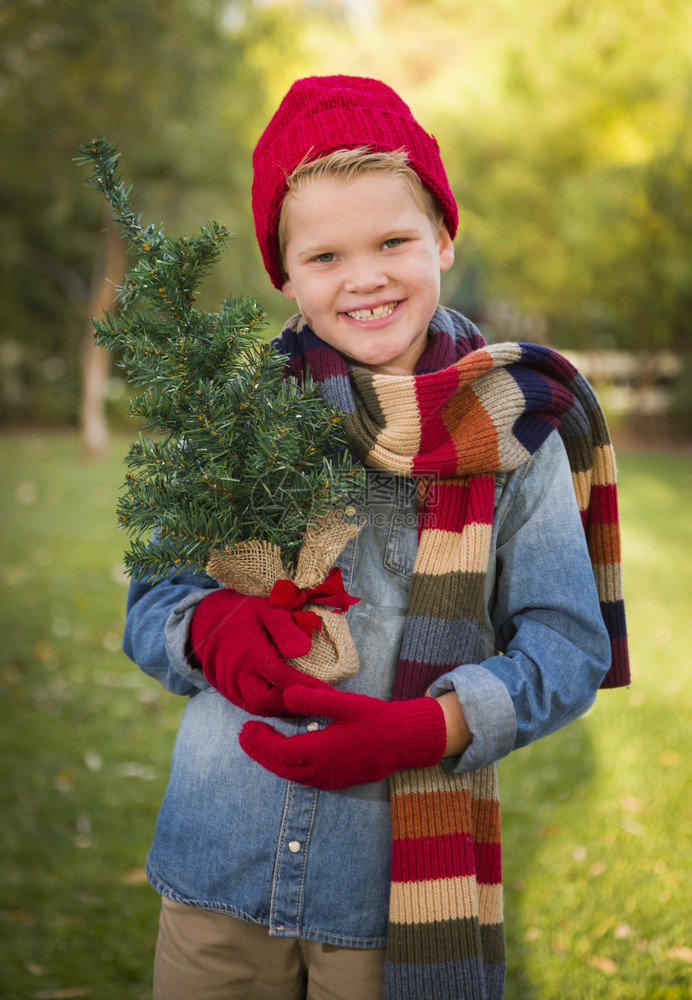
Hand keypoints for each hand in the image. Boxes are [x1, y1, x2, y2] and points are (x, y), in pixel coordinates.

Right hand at [189, 588, 328, 715]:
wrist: (209, 623)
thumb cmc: (245, 613)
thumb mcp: (266, 608)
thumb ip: (284, 627)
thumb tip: (304, 649)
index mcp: (249, 650)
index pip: (279, 676)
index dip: (304, 686)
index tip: (327, 689)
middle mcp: (236, 672)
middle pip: (265, 700)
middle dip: (293, 705)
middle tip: (318, 701)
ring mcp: (229, 685)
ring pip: (258, 708)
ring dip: (283, 710)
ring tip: (308, 704)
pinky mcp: (228, 692)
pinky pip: (250, 707)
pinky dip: (271, 709)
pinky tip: (289, 705)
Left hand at [239, 685, 446, 788]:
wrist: (403, 742)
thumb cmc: (375, 719)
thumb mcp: (345, 703)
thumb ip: (314, 699)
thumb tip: (286, 695)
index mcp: (321, 752)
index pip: (280, 751)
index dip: (260, 741)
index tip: (247, 726)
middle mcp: (321, 772)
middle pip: (280, 767)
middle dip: (259, 751)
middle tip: (244, 735)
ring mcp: (328, 780)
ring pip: (290, 775)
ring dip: (271, 760)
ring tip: (258, 742)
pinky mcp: (335, 782)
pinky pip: (303, 778)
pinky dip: (287, 767)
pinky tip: (284, 754)